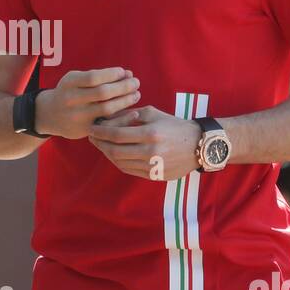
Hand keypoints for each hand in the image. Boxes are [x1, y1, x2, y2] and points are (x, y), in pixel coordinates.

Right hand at [35, 67, 140, 139]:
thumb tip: (127, 74)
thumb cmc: (70, 91)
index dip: (112, 74)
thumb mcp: (77, 79)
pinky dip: (122, 117)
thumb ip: (100, 76)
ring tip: (136, 94)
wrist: (50, 115)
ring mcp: (77, 116)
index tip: (124, 72)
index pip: (94, 77)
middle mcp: (71, 100)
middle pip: (102, 93)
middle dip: (123, 87)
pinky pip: (107, 124)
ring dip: (125, 101)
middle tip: (136, 82)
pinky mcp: (84, 130)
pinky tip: (133, 111)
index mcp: (69, 83)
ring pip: (106, 109)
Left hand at [88, 106, 202, 180]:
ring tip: (101, 145)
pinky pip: (129, 170)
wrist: (198, 145)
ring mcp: (152, 166)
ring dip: (107, 153)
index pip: (117, 134)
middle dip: (100, 144)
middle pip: (115, 150)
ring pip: (120, 162)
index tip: (92, 128)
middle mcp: (150, 152)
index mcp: (150, 133)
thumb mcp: (153, 113)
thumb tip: (107, 119)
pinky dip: (118, 162)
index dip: (101, 132)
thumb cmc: (174, 125)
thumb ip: (130, 115)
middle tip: (92, 137)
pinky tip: (114, 154)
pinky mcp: (154, 176)